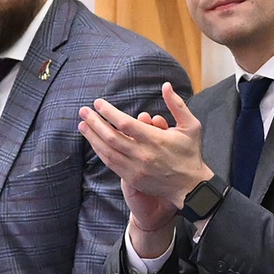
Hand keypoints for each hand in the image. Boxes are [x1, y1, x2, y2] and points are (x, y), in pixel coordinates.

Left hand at [79, 83, 212, 207]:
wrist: (190, 187)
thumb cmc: (190, 154)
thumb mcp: (191, 126)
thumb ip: (177, 105)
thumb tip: (165, 86)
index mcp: (155, 139)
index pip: (125, 123)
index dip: (109, 113)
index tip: (98, 103)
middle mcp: (143, 154)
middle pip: (111, 137)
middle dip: (94, 123)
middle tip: (83, 111)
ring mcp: (136, 168)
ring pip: (108, 152)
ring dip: (93, 138)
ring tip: (82, 125)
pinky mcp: (132, 179)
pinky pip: (112, 164)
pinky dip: (101, 152)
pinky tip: (94, 143)